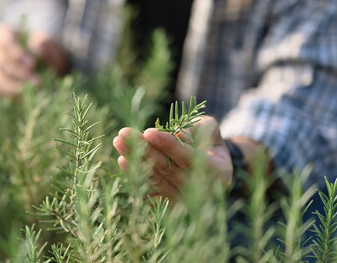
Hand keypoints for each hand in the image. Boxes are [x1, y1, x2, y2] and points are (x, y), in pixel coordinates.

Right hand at [0, 23, 68, 95]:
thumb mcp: (48, 43)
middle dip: (18, 71)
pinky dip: (11, 92)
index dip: (15, 51)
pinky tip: (27, 93)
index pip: (1, 38)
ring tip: (34, 87)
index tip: (32, 63)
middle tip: (37, 79)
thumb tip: (37, 47)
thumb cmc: (41, 48)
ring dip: (15, 85)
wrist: (40, 62)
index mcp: (2, 33)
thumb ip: (45, 43)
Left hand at [113, 116, 232, 200]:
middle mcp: (200, 192)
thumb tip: (177, 135)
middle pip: (167, 169)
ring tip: (119, 142)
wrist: (211, 175)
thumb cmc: (208, 146)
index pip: (188, 158)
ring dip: (135, 161)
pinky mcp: (167, 208)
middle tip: (124, 133)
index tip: (148, 132)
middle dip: (144, 149)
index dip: (168, 145)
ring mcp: (182, 203)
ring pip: (155, 180)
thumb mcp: (211, 132)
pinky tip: (123, 160)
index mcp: (217, 172)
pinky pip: (148, 193)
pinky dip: (135, 177)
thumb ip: (200, 129)